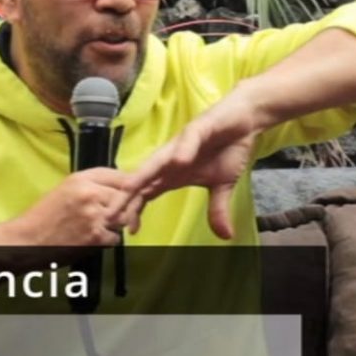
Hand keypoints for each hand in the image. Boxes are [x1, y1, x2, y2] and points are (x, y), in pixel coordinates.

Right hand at [12, 168, 144, 246]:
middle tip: (119, 214)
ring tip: (102, 226)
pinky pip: (116, 237)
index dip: (130, 186)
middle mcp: (90, 193)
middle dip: (126, 206)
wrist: (28, 241)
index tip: (131, 193)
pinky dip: (109, 240)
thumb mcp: (65, 189)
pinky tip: (95, 238)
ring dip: (118, 223)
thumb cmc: (44, 216)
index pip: (121, 176)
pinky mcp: (95, 236)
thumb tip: (120, 186)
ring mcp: (94, 215)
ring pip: (124, 217)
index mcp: (81, 179)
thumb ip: (91, 184)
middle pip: (126, 197)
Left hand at [124, 88, 267, 239]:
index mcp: (173, 174)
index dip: (134, 210)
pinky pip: (188, 140)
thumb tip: (225, 236)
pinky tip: (180, 162)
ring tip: (129, 189)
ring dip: (143, 174)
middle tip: (111, 214)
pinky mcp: (198, 128)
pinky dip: (183, 151)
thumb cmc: (227, 149)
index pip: (146, 193)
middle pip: (143, 179)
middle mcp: (171, 159)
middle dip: (125, 197)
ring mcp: (182, 143)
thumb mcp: (223, 185)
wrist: (244, 119)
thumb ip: (217, 209)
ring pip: (158, 160)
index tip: (127, 231)